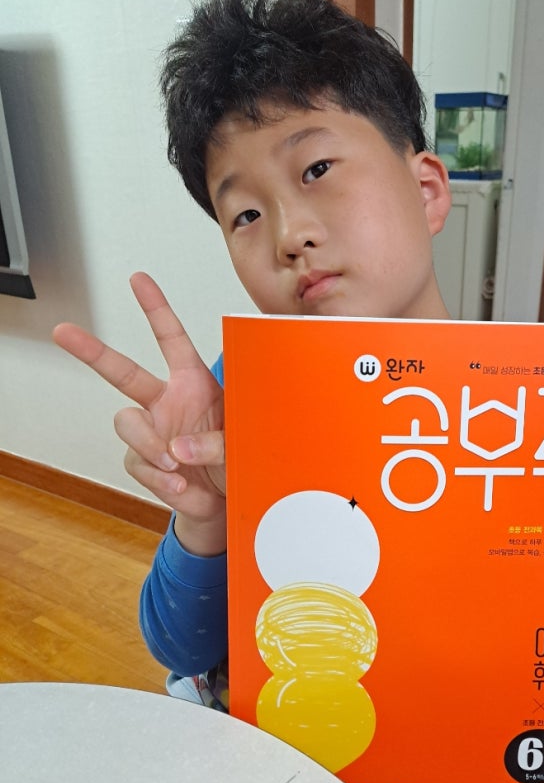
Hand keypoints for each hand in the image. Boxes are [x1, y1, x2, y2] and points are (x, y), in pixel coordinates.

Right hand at [53, 273, 226, 553]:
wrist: (227, 501)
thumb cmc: (238, 460)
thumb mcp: (240, 443)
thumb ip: (215, 442)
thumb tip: (175, 449)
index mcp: (194, 383)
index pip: (171, 339)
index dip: (155, 308)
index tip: (138, 280)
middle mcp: (167, 401)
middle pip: (122, 371)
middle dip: (91, 351)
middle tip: (63, 332)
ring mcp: (152, 431)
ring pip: (126, 423)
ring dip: (149, 444)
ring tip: (176, 466)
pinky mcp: (143, 461)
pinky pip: (136, 463)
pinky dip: (160, 478)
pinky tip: (181, 485)